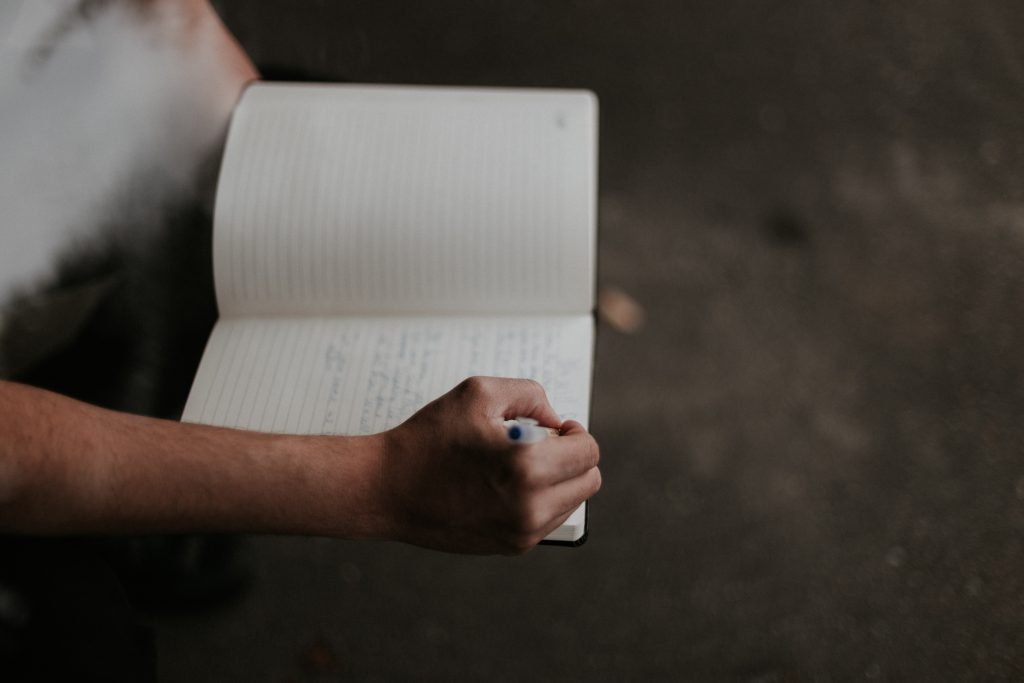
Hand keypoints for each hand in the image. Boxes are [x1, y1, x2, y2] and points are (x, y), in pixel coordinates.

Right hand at [378, 377, 600, 554]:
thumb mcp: (479, 393)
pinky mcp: (510, 547)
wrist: (386, 489)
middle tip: (542, 444)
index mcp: (527, 466)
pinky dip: (539, 500)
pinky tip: (507, 485)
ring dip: (557, 480)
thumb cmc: (429, 438)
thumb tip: (555, 421)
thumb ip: (530, 395)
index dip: (575, 433)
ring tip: (518, 465)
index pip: (588, 452)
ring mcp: (521, 532)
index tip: (554, 429)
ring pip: (571, 502)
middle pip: (588, 480)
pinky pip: (547, 520)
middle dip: (572, 457)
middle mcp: (530, 506)